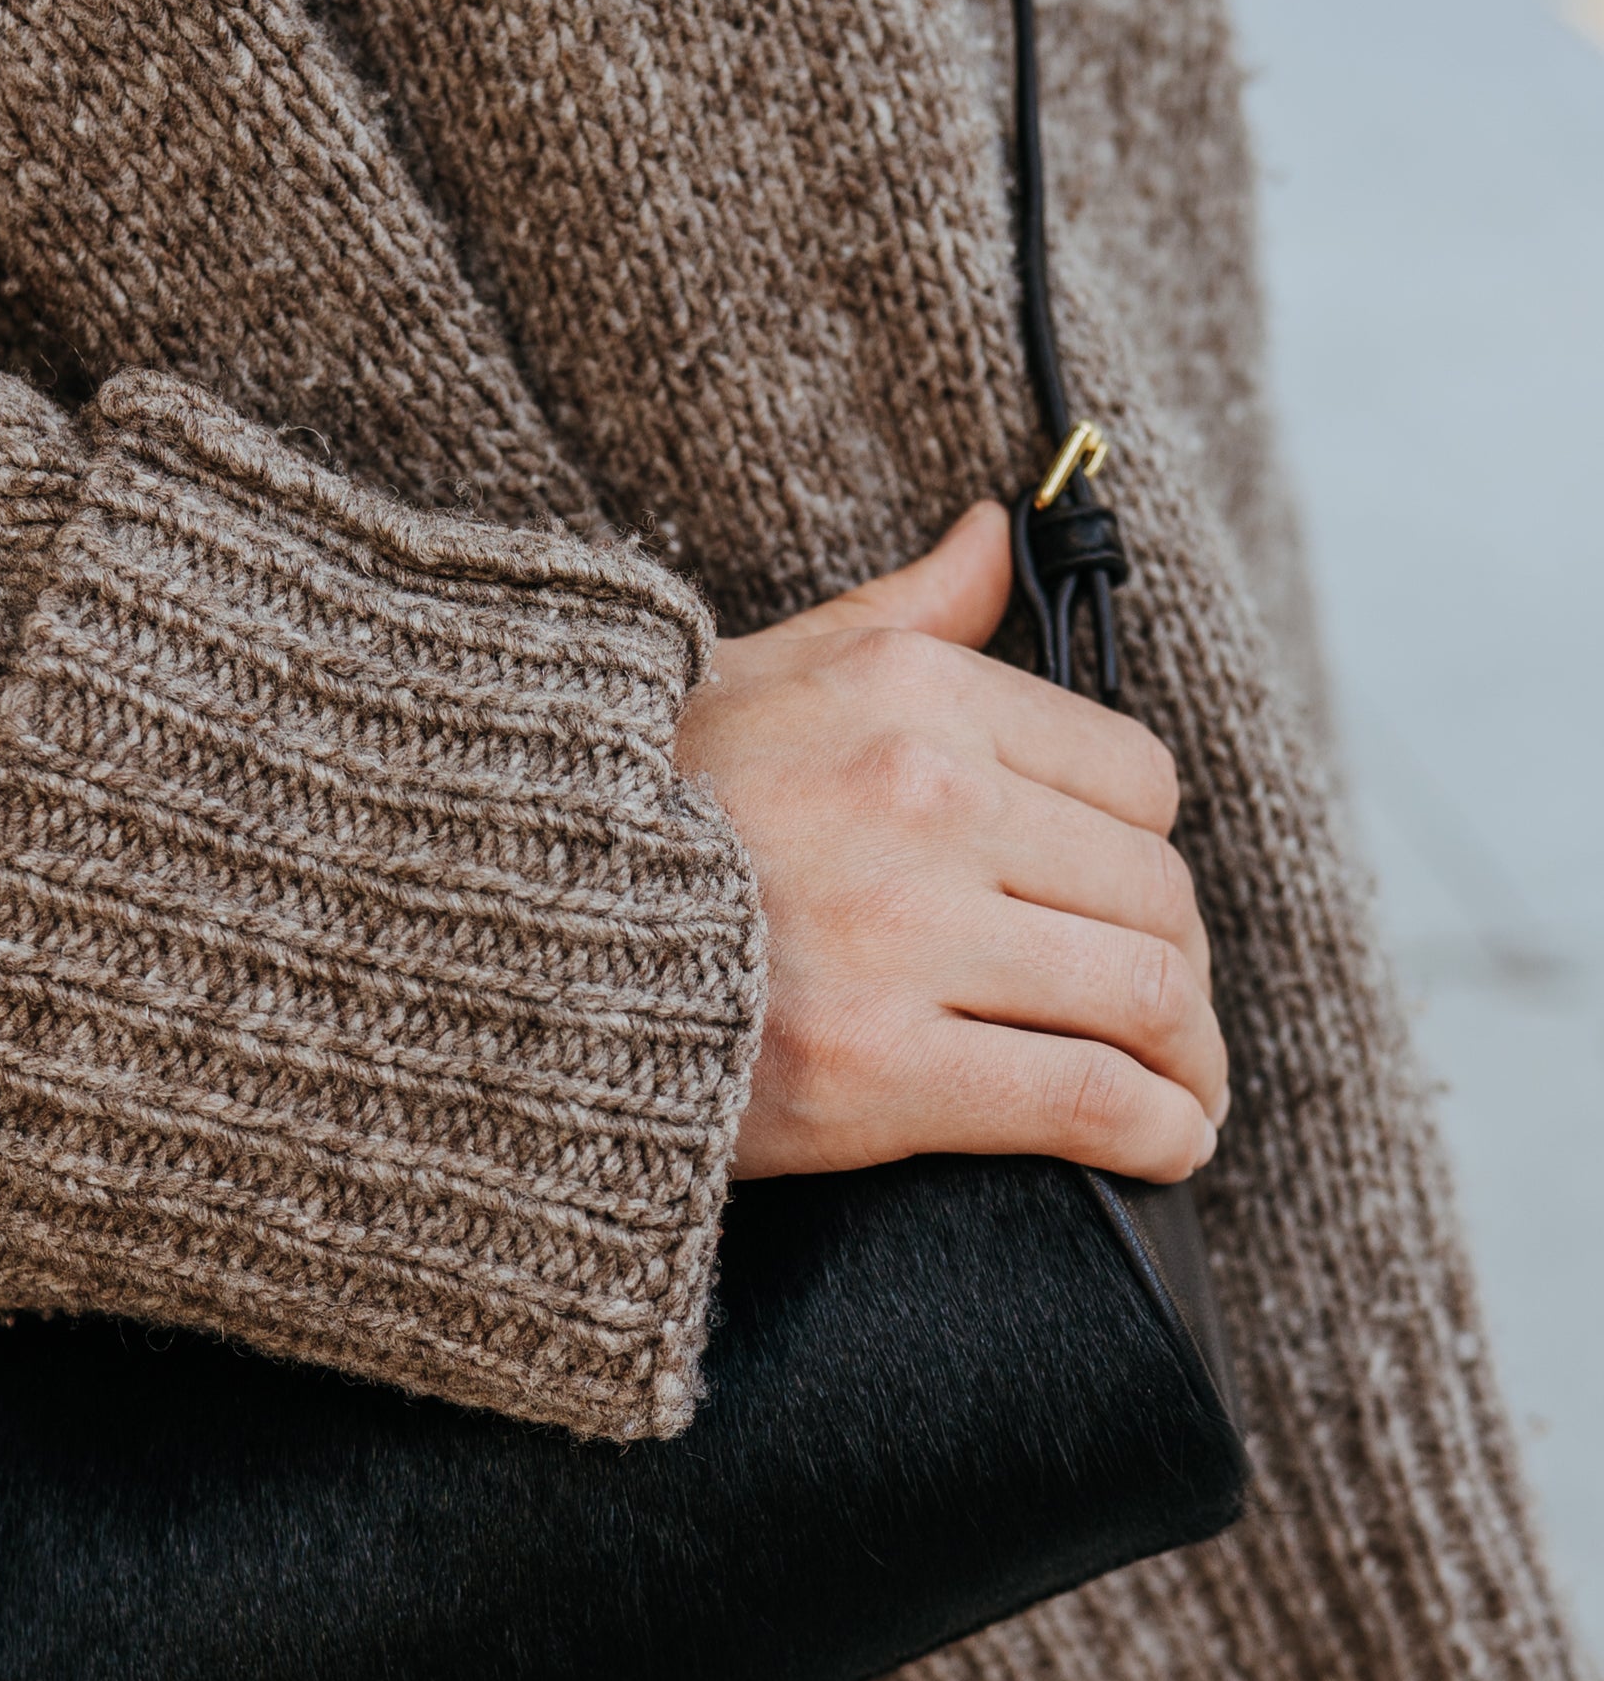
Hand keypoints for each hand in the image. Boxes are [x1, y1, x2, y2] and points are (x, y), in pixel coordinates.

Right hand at [677, 503, 1226, 1185]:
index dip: (1151, 858)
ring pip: (1140, 995)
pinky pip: (1084, 1097)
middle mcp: (930, 803)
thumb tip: (994, 536)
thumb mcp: (759, 668)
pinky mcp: (883, 1068)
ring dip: (1186, 1061)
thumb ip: (901, 614)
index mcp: (915, 699)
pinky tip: (1164, 1144)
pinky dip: (1154, 1129)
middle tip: (1168, 1027)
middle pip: (1152, 895)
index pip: (1132, 778)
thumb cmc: (626, 807)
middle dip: (1180, 971)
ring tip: (1181, 1096)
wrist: (494, 931)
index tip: (1137, 914)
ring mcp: (909, 938)